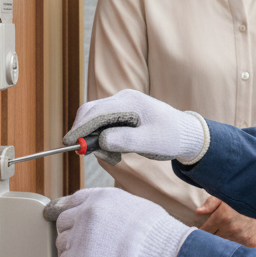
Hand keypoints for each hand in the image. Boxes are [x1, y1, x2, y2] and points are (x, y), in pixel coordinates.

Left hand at [44, 187, 190, 256]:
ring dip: (73, 251)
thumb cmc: (156, 232)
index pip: (73, 200)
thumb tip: (104, 215)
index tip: (68, 218)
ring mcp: (81, 235)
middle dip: (72, 232)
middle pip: (63, 221)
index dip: (70, 210)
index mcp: (101, 197)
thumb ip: (111, 207)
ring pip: (62, 243)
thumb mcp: (134, 205)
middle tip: (86, 244)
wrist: (162, 251)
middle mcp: (87, 212)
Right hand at [64, 88, 207, 164]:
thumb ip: (126, 140)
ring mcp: (123, 105)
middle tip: (84, 154)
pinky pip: (105, 124)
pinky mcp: (124, 114)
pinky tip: (115, 153)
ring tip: (112, 157)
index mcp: (130, 102)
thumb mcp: (150, 142)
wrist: (187, 135)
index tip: (68, 143)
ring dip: (95, 139)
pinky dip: (103, 139)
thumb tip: (100, 140)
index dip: (80, 127)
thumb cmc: (171, 137)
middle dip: (84, 133)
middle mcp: (124, 99)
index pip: (96, 111)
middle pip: (91, 112)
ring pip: (96, 120)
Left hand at [195, 196, 255, 256]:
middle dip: (207, 243)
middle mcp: (230, 228)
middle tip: (202, 246)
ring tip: (215, 251)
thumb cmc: (246, 195)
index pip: (203, 231)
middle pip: (212, 242)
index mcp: (221, 216)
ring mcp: (241, 237)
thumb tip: (198, 211)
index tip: (195, 237)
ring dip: (220, 248)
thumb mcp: (228, 195)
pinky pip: (238, 251)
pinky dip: (233, 252)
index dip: (198, 234)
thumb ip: (211, 203)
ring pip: (224, 248)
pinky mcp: (252, 243)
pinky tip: (230, 254)